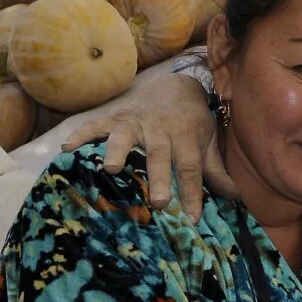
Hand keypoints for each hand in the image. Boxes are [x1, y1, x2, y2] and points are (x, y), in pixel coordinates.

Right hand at [61, 71, 232, 214]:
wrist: (177, 82)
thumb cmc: (193, 121)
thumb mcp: (209, 143)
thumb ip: (217, 171)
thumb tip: (234, 198)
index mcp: (186, 139)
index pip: (190, 170)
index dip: (192, 194)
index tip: (192, 219)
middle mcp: (160, 132)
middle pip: (159, 157)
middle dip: (159, 179)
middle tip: (159, 203)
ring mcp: (136, 123)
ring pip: (125, 137)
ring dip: (117, 151)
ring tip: (111, 168)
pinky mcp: (115, 117)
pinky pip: (95, 124)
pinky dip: (81, 134)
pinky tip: (67, 147)